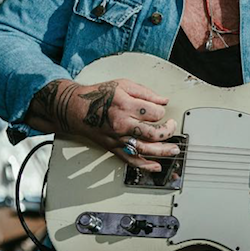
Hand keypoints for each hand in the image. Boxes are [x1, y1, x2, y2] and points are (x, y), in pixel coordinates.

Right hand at [26, 78, 178, 171]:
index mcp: (126, 106)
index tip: (160, 110)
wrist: (75, 109)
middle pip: (154, 134)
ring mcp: (118, 138)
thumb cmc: (98, 95)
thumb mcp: (123, 84)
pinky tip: (156, 166)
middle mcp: (123, 124)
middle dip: (168, 131)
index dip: (162, 111)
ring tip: (174, 150)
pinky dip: (145, 165)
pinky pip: (131, 160)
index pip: (155, 113)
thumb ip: (146, 92)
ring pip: (146, 150)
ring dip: (163, 151)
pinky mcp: (113, 148)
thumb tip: (163, 100)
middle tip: (172, 127)